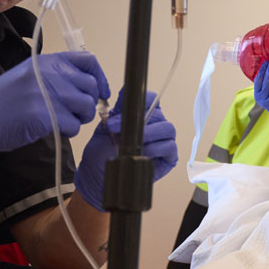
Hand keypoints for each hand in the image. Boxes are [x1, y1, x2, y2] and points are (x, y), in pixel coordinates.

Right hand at [0, 51, 108, 162]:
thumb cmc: (4, 102)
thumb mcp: (29, 76)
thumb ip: (57, 75)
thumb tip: (90, 84)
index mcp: (47, 61)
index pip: (88, 61)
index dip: (99, 78)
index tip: (100, 92)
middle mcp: (49, 73)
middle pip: (91, 87)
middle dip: (88, 103)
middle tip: (74, 113)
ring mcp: (47, 93)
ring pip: (86, 107)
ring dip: (80, 118)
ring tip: (62, 121)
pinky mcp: (44, 115)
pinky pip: (73, 126)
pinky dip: (67, 132)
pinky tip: (51, 129)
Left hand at [73, 89, 177, 210]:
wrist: (98, 175)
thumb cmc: (102, 152)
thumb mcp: (105, 127)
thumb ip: (117, 111)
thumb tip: (125, 93)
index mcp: (143, 115)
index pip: (152, 99)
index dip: (144, 100)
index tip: (128, 108)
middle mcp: (156, 125)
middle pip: (159, 114)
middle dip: (140, 120)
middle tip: (118, 128)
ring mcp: (164, 141)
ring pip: (167, 128)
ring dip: (150, 133)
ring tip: (133, 142)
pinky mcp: (169, 157)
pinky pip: (170, 146)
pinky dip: (156, 148)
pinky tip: (143, 152)